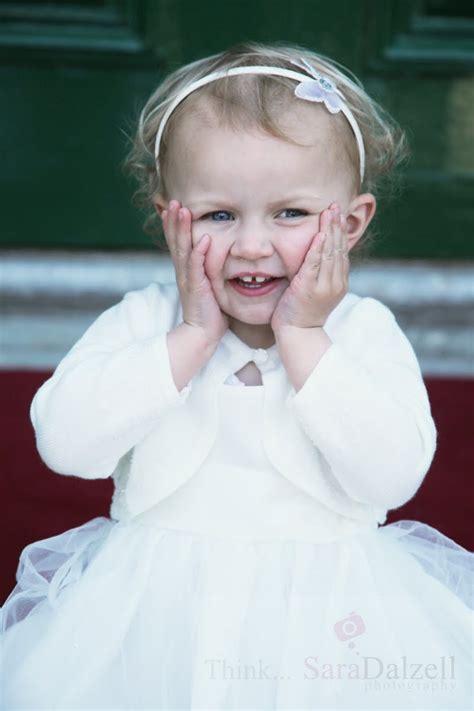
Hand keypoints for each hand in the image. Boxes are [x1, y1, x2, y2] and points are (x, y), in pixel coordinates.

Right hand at [162, 200, 228, 346]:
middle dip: (174, 220)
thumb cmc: (209, 311)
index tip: (172, 207)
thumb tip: (213, 258)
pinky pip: (196, 267)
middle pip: (175, 241)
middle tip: (172, 200)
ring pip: (182, 249)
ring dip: (181, 229)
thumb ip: (207, 271)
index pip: (177, 243)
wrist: (202, 333)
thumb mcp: (207, 285)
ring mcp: (188, 279)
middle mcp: (183, 272)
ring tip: (181, 210)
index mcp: (185, 270)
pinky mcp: (196, 288)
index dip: (173, 225)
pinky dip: (199, 252)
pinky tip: (202, 238)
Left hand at [271, 203, 348, 332]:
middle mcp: (336, 283)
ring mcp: (324, 286)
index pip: (342, 252)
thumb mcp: (318, 292)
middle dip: (337, 226)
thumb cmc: (303, 313)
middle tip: (336, 205)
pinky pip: (315, 264)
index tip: (339, 215)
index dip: (341, 232)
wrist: (298, 334)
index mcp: (340, 283)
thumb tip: (320, 256)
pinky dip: (317, 248)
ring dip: (329, 231)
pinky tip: (319, 234)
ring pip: (330, 253)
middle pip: (339, 249)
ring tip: (329, 212)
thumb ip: (322, 275)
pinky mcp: (309, 288)